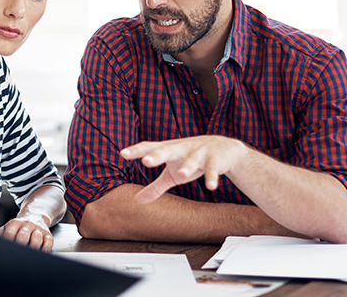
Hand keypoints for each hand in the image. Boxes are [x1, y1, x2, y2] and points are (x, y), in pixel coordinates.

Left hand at [0, 215, 53, 251]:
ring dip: (33, 248)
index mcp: (15, 223)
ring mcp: (38, 229)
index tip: (6, 251)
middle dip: (20, 246)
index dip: (8, 242)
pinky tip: (42, 253)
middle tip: (17, 255)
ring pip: (36, 239)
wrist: (36, 214)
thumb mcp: (8, 226)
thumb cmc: (19, 225)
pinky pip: (48, 242)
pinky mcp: (48, 234)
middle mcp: (27, 225)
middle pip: (23, 236)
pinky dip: (46, 249)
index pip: (9, 233)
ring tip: (29, 256)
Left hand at [120, 136, 246, 203]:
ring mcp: (199, 152)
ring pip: (192, 160)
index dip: (136, 150)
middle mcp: (182, 148)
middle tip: (146, 161)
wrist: (224, 149)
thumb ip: (156, 187)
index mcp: (168, 150)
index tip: (122, 153)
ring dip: (187, 167)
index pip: (150, 147)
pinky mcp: (215, 160)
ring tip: (181, 175)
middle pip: (168, 150)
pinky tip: (211, 186)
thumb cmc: (190, 160)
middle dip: (157, 155)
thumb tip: (137, 200)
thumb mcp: (172, 174)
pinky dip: (212, 177)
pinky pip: (213, 169)